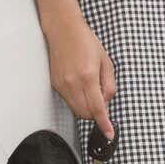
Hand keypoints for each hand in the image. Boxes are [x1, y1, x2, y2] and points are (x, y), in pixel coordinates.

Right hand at [43, 10, 116, 140]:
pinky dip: (78, 100)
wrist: (64, 30)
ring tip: (91, 88)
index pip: (98, 108)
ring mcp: (62, 85)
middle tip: (102, 98)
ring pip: (76, 110)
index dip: (104, 124)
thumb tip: (107, 102)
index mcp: (88, 76)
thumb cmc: (85, 41)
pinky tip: (81, 86)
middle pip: (86, 114)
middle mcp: (73, 83)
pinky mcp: (55, 85)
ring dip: (87, 108)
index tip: (109, 133)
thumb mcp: (106, 62)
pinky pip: (69, 101)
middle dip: (97, 113)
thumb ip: (109, 85)